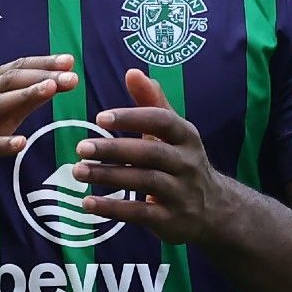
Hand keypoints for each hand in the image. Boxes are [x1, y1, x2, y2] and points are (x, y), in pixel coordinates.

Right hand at [0, 55, 77, 197]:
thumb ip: (18, 101)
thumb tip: (52, 84)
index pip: (14, 69)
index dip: (42, 64)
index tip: (69, 60)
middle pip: (8, 81)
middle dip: (41, 76)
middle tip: (71, 75)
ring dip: (24, 95)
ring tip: (51, 90)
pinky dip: (1, 143)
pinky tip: (21, 143)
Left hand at [74, 68, 232, 244]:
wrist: (214, 210)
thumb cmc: (182, 161)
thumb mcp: (174, 132)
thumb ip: (151, 102)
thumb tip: (132, 72)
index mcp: (186, 137)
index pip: (161, 121)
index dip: (132, 118)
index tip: (100, 118)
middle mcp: (187, 163)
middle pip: (150, 152)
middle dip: (114, 149)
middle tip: (81, 148)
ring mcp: (181, 192)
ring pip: (144, 181)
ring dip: (109, 176)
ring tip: (77, 171)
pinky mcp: (171, 219)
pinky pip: (140, 213)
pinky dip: (113, 208)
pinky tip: (87, 203)